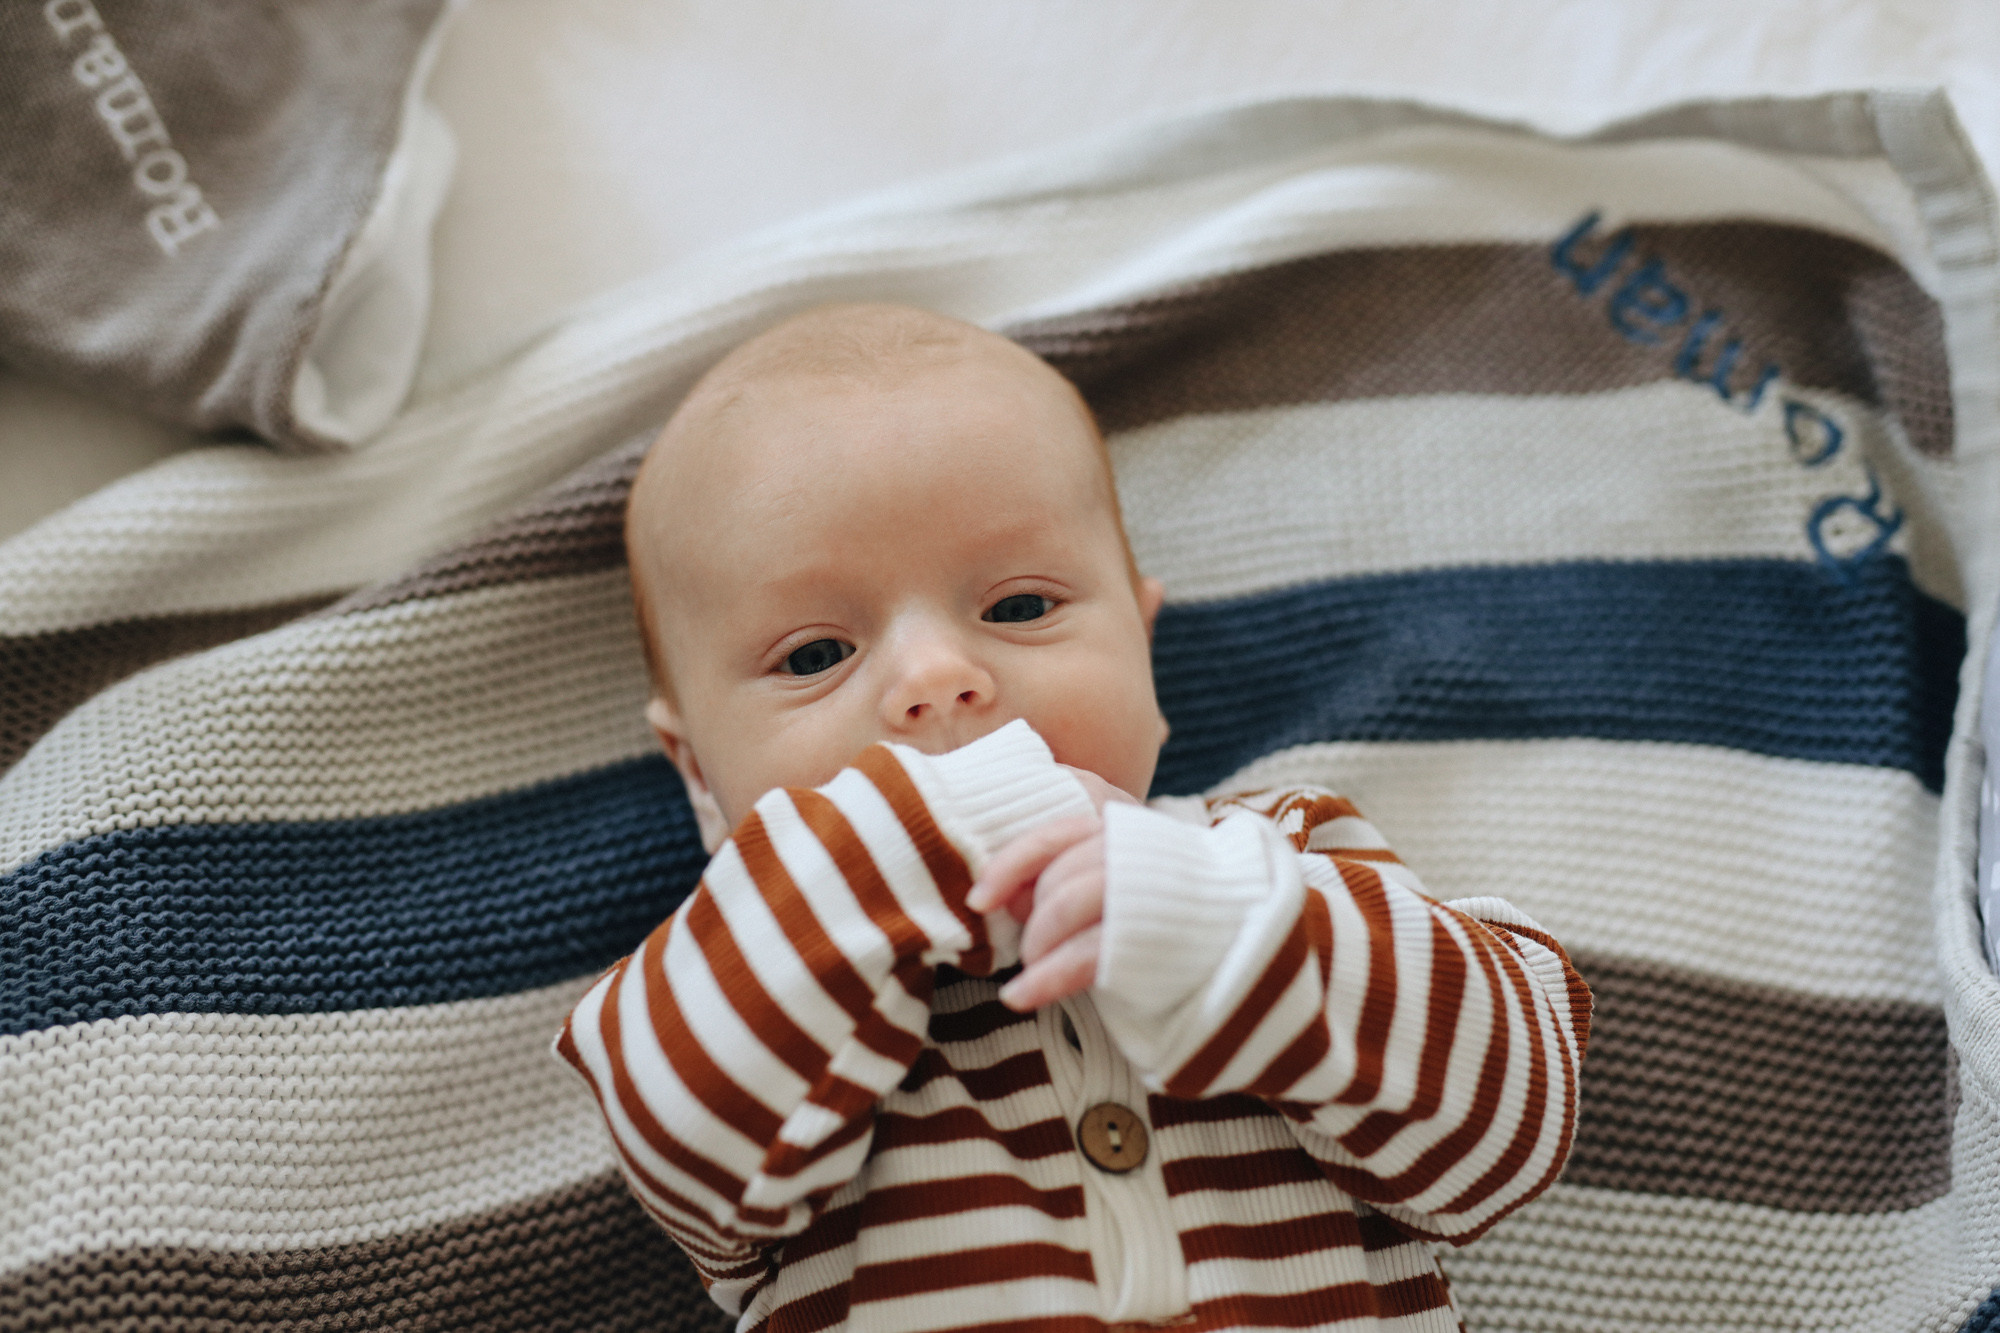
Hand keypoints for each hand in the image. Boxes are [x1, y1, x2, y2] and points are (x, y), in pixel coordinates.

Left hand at [965, 767, 1140, 1010]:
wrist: (1240, 923)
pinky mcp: (1148, 937)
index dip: (1009, 866)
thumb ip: (1069, 868)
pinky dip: (1045, 979)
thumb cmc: (1162, 898)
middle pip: (1057, 877)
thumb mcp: (1119, 866)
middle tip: (1025, 946)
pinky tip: (1020, 996)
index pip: (1054, 835)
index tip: (979, 899)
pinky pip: (1084, 955)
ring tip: (1030, 970)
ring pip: (1065, 907)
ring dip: (1036, 945)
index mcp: (1122, 824)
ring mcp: (1142, 891)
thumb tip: (1006, 897)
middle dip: (1031, 917)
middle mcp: (1133, 849)